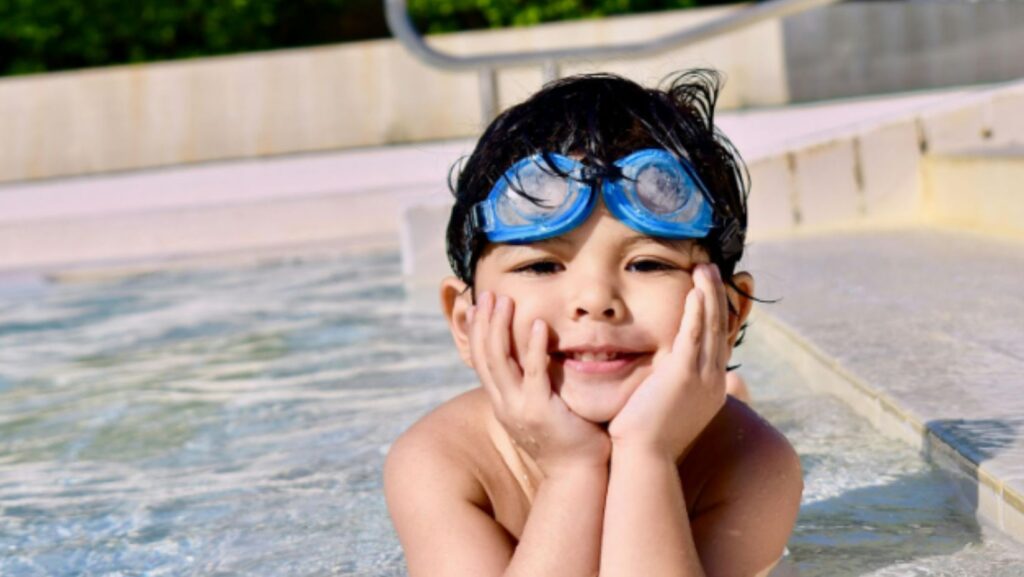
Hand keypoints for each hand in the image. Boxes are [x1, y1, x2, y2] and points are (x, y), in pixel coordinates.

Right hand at [468, 291, 610, 476]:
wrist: (577, 473)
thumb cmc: (567, 439)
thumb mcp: (539, 409)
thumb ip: (533, 385)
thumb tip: (535, 359)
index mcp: (501, 402)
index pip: (480, 361)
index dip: (477, 331)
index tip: (479, 305)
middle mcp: (503, 404)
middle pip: (484, 356)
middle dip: (484, 322)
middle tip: (487, 295)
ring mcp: (518, 408)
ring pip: (499, 360)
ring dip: (500, 327)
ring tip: (504, 301)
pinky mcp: (539, 411)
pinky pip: (533, 373)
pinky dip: (533, 347)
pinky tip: (538, 325)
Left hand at [608, 263, 729, 459]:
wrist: (644, 458)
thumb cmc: (647, 439)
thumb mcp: (666, 409)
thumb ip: (670, 388)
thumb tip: (663, 378)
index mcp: (710, 388)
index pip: (717, 342)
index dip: (717, 314)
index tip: (713, 291)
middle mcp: (713, 381)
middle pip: (719, 329)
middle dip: (717, 296)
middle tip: (712, 270)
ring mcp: (702, 378)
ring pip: (709, 327)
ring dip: (708, 295)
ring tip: (705, 269)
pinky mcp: (684, 375)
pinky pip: (693, 335)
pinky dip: (696, 312)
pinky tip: (695, 291)